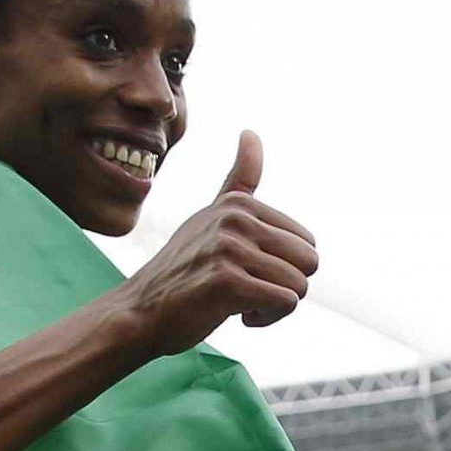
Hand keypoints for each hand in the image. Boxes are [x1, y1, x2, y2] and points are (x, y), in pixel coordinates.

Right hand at [107, 131, 318, 355]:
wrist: (141, 312)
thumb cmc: (182, 272)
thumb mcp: (211, 217)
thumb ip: (239, 182)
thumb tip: (251, 132)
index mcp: (239, 204)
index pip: (306, 242)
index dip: (284, 268)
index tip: (249, 272)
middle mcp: (235, 220)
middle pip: (309, 262)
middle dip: (287, 286)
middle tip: (249, 291)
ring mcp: (230, 249)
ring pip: (299, 286)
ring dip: (275, 307)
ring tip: (240, 303)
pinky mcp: (227, 282)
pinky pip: (285, 303)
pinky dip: (267, 318)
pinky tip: (238, 315)